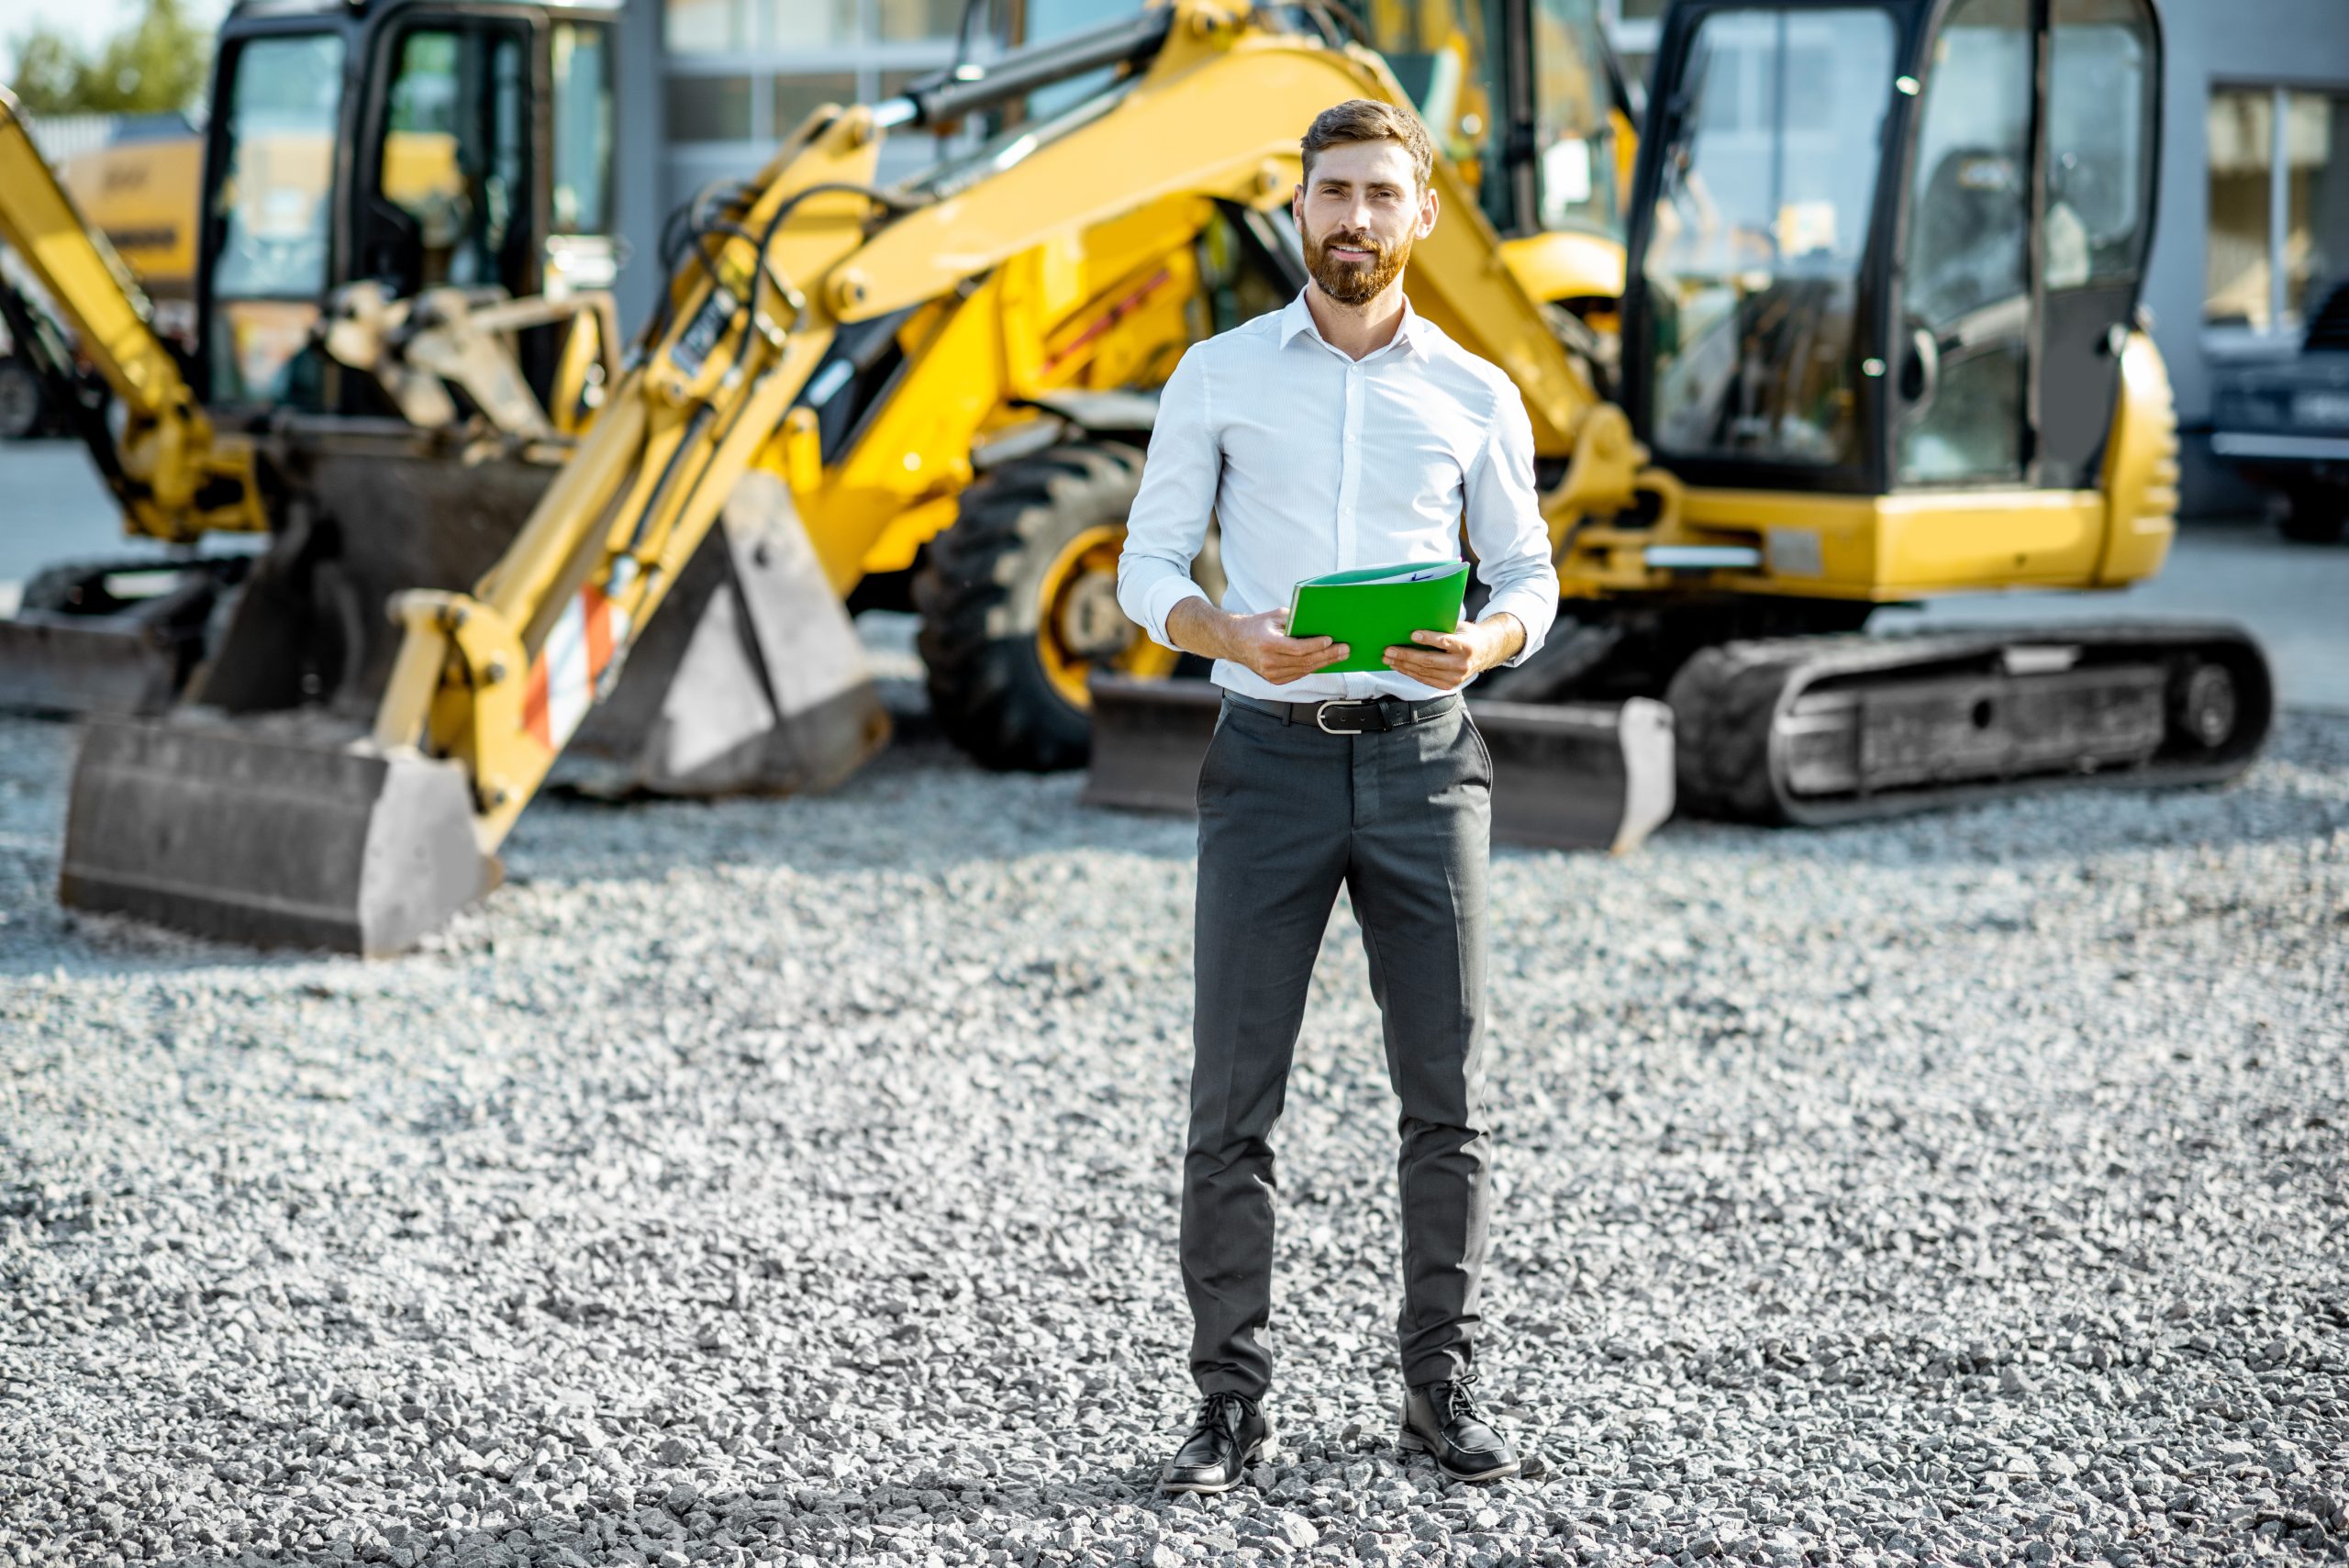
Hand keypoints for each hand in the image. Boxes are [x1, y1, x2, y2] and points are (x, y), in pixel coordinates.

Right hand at [1225, 608, 1350, 685]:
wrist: (1236, 642)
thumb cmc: (1257, 625)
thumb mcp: (1274, 616)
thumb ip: (1295, 619)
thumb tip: (1318, 622)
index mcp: (1267, 643)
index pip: (1297, 648)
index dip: (1316, 645)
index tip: (1330, 640)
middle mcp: (1269, 662)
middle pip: (1305, 661)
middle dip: (1328, 655)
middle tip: (1345, 649)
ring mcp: (1271, 674)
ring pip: (1304, 670)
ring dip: (1325, 663)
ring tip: (1340, 655)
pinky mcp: (1274, 680)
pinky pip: (1299, 674)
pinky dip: (1313, 667)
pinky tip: (1326, 661)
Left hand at [1382, 614, 1523, 687]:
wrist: (1484, 652)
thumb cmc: (1467, 635)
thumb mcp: (1460, 627)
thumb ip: (1442, 627)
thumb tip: (1416, 621)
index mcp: (1466, 646)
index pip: (1445, 642)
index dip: (1428, 638)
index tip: (1412, 634)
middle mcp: (1462, 664)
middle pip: (1429, 661)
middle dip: (1406, 655)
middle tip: (1389, 649)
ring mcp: (1455, 677)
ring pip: (1424, 672)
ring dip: (1402, 665)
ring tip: (1388, 658)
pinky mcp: (1448, 685)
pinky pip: (1424, 679)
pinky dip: (1409, 672)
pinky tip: (1398, 666)